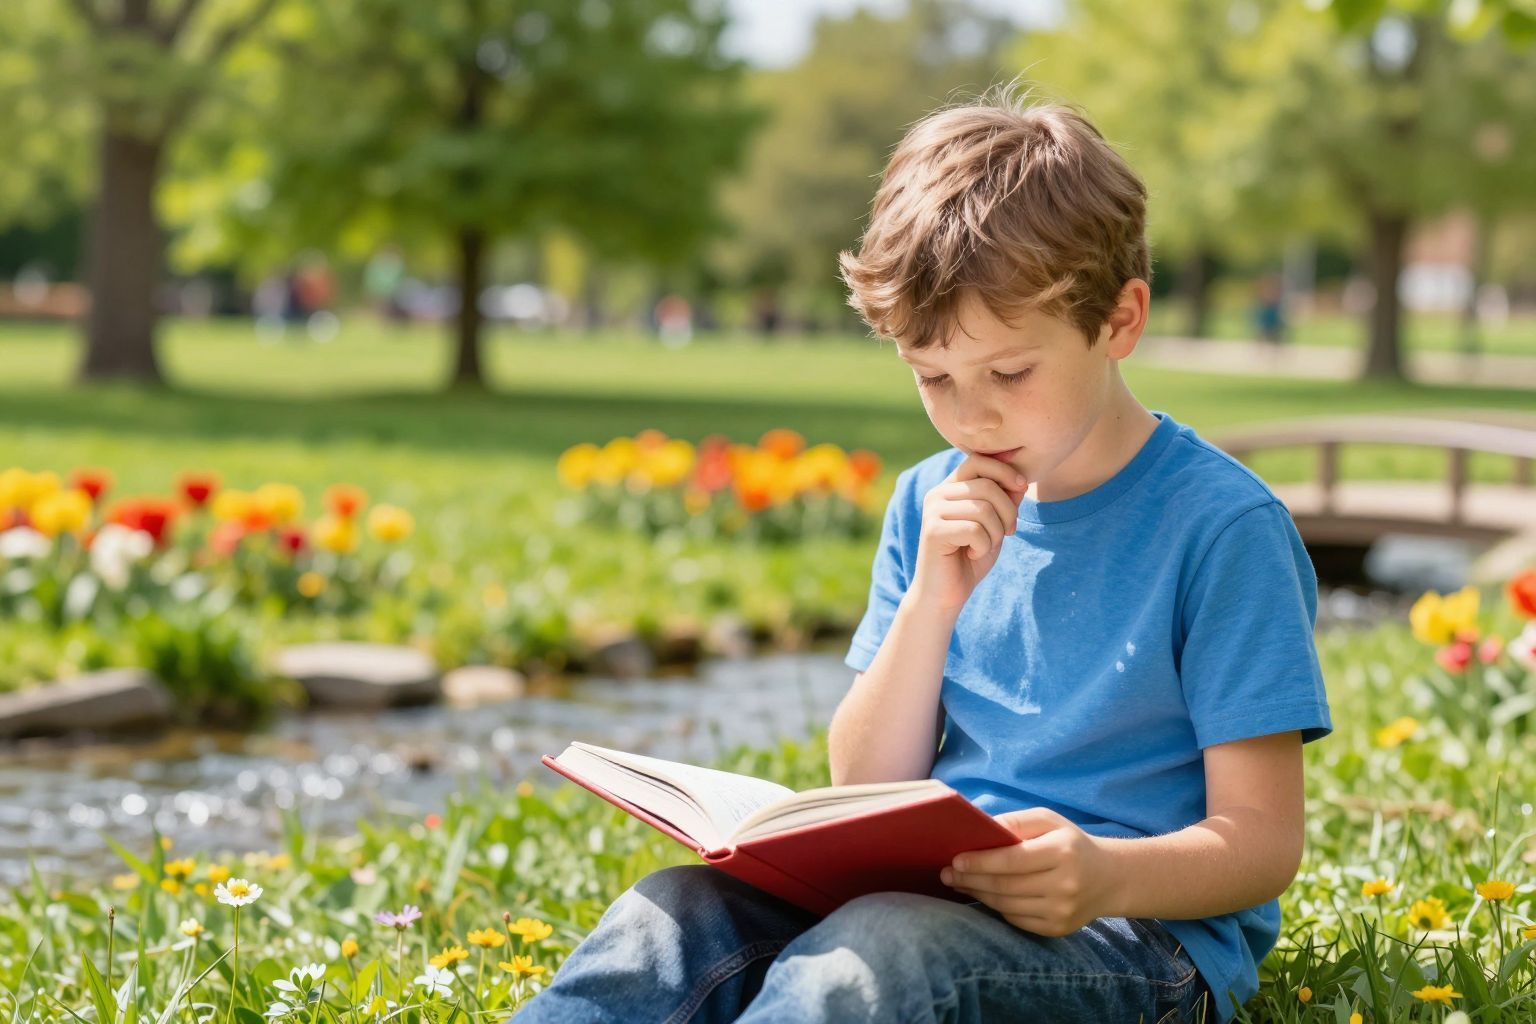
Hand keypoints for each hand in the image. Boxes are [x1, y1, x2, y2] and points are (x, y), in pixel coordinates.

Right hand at [909, 455, 1028, 612]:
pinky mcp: (933, 531)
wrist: (945, 594)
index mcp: (950, 487)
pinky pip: (974, 530)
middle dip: (1008, 512)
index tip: (1022, 487)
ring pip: (984, 509)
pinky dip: (983, 546)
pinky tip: (971, 554)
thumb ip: (1005, 500)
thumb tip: (1020, 477)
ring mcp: (933, 511)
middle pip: (987, 486)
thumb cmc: (970, 557)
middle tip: (1007, 533)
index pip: (978, 460)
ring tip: (985, 546)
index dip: (1005, 471)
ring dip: (995, 533)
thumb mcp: (995, 525)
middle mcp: (937, 494)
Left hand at [939, 807, 1111, 936]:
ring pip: (1007, 906)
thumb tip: (980, 829)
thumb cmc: (1070, 843)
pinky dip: (995, 908)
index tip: (955, 859)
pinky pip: (1016, 920)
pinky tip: (982, 895)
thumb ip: (1015, 822)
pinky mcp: (1057, 929)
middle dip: (970, 879)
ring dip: (978, 894)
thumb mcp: (1048, 821)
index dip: (980, 862)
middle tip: (946, 873)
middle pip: (1005, 886)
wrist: (1108, 878)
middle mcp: (1064, 885)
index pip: (1012, 860)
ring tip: (958, 883)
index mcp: (1062, 853)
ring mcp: (1061, 911)